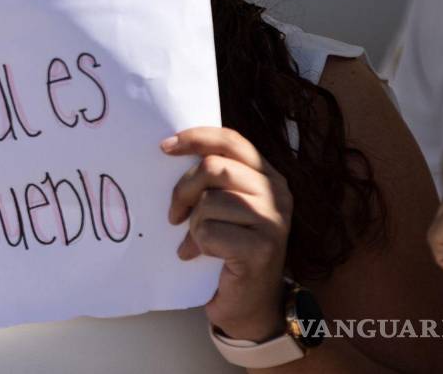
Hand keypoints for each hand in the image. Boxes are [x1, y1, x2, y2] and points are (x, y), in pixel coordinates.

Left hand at [163, 126, 291, 341]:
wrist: (251, 305)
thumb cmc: (231, 249)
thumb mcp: (226, 207)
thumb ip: (213, 180)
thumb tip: (171, 150)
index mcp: (269, 176)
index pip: (231, 141)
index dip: (196, 138)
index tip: (165, 146)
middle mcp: (277, 194)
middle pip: (214, 167)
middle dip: (184, 189)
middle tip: (174, 214)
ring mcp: (273, 221)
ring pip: (210, 201)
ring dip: (193, 223)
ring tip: (196, 240)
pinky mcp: (262, 249)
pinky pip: (210, 232)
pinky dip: (198, 244)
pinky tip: (202, 255)